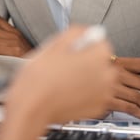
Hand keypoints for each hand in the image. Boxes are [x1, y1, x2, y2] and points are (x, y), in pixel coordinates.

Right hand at [0, 26, 116, 139]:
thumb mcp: (54, 44)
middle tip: (65, 64)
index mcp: (98, 56)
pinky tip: (68, 91)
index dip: (84, 43)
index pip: (100, 41)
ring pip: (99, 78)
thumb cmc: (39, 78)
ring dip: (88, 76)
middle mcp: (107, 75)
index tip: (72, 48)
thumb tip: (87, 31)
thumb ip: (76, 32)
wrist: (32, 107)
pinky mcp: (97, 108)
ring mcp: (103, 94)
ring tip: (64, 79)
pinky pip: (95, 94)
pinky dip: (86, 92)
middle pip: (102, 60)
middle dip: (88, 60)